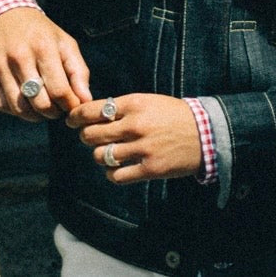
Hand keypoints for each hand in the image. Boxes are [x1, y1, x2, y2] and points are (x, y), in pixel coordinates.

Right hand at [0, 7, 90, 121]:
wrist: (3, 14)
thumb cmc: (40, 32)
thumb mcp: (64, 43)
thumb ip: (79, 71)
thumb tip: (85, 100)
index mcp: (43, 47)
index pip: (59, 90)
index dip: (69, 105)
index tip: (72, 106)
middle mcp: (19, 56)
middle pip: (39, 103)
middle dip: (53, 112)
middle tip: (57, 108)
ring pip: (19, 108)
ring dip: (35, 115)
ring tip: (43, 108)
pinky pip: (2, 106)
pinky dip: (17, 111)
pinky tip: (25, 102)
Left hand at [66, 93, 202, 183]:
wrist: (204, 132)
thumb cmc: (172, 114)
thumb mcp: (148, 101)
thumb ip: (122, 107)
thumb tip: (91, 115)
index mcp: (134, 103)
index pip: (93, 110)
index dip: (76, 116)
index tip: (70, 119)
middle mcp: (135, 125)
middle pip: (91, 134)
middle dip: (85, 136)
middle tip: (87, 136)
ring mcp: (143, 148)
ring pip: (100, 156)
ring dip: (98, 155)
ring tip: (104, 152)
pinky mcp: (150, 169)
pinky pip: (116, 175)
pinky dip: (111, 173)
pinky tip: (115, 167)